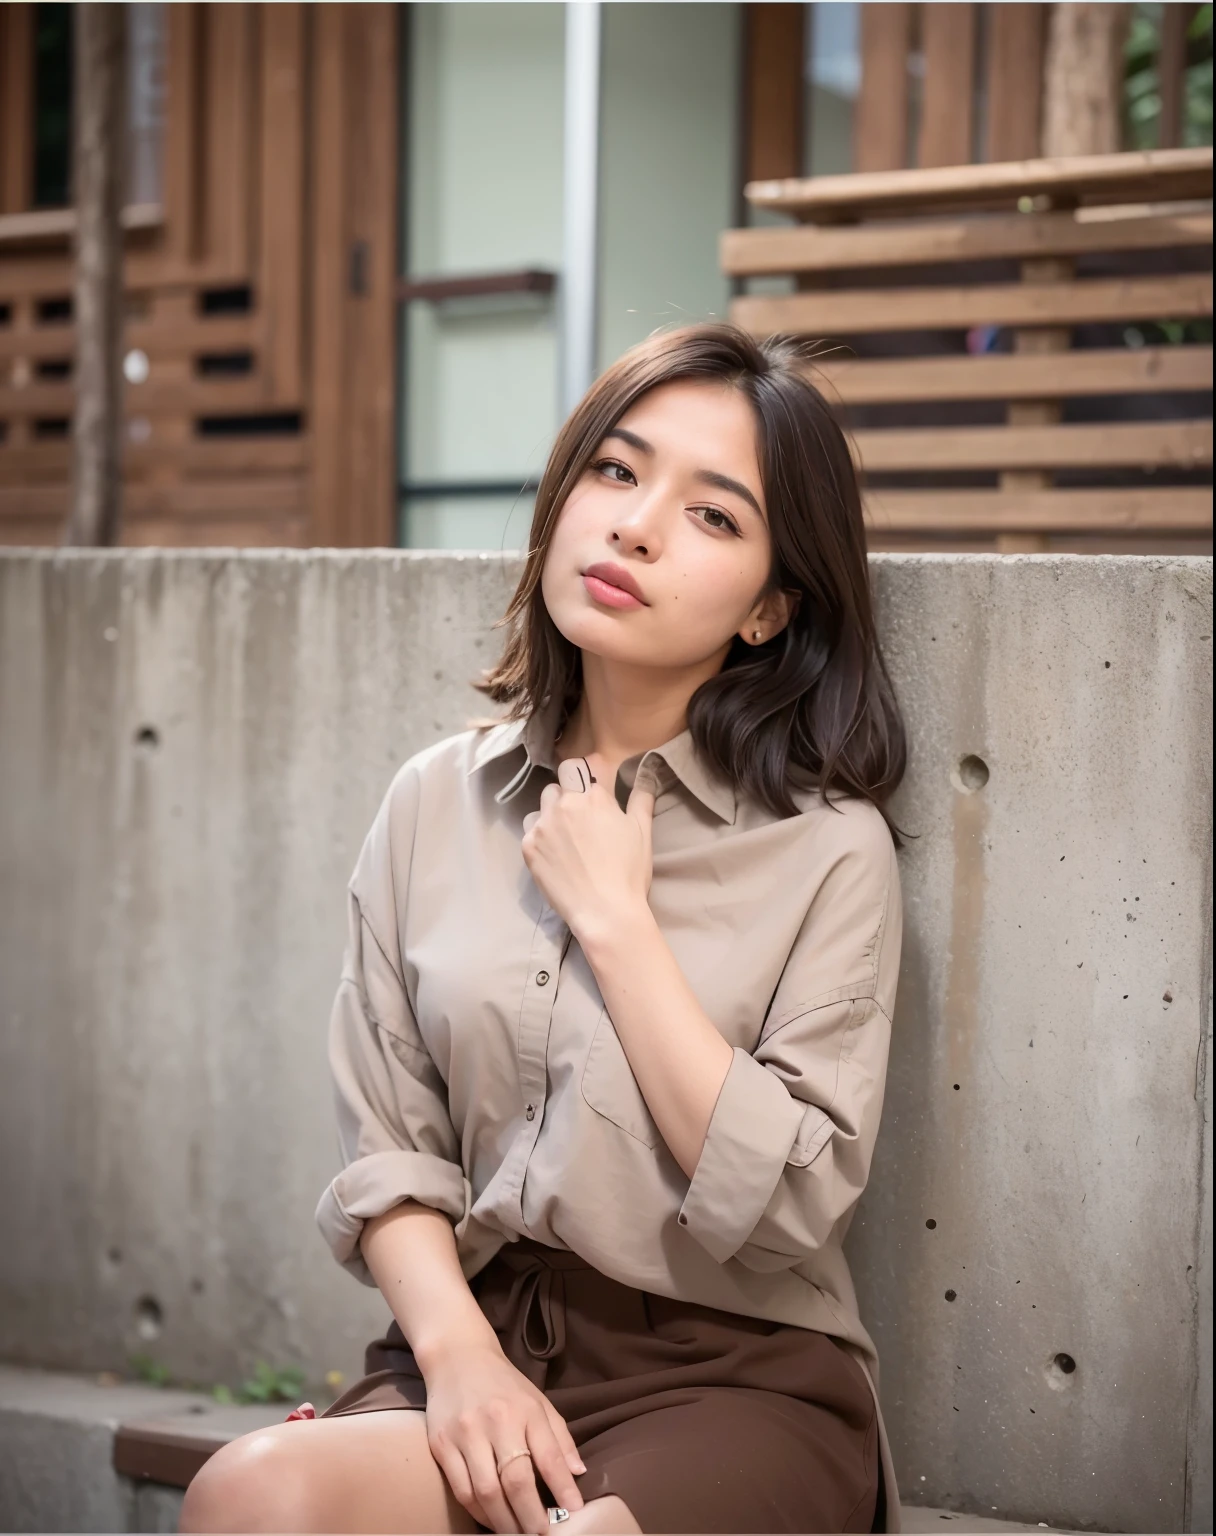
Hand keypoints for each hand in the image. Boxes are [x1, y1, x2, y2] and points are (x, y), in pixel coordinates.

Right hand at [422, 1340, 586, 1534]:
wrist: (457, 1357)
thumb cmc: (503, 1384)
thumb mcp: (538, 1401)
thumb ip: (559, 1437)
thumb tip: (578, 1473)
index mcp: (526, 1410)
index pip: (548, 1456)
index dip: (562, 1488)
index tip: (574, 1511)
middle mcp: (496, 1421)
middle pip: (515, 1480)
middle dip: (531, 1516)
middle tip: (542, 1534)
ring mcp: (466, 1433)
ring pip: (486, 1491)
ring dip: (504, 1521)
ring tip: (518, 1533)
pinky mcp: (441, 1444)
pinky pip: (461, 1490)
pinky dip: (478, 1512)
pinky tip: (491, 1519)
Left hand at [521, 754, 654, 940]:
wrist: (604, 911)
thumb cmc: (628, 872)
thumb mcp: (642, 832)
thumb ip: (642, 798)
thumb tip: (647, 773)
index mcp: (594, 796)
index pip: (584, 765)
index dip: (589, 774)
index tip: (594, 787)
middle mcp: (565, 804)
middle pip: (560, 781)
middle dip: (569, 792)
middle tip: (580, 817)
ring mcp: (543, 824)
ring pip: (542, 803)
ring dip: (552, 811)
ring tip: (565, 835)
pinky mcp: (529, 846)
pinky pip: (530, 829)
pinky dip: (541, 836)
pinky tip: (555, 854)